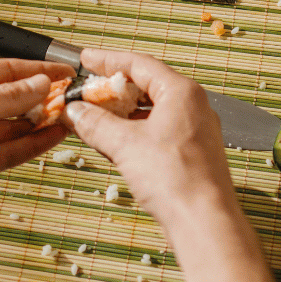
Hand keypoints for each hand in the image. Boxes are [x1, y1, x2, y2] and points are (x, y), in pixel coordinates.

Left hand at [0, 59, 70, 225]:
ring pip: (14, 126)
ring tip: (69, 118)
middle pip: (12, 98)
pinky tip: (50, 138)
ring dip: (40, 123)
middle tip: (72, 98)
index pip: (6, 70)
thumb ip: (5, 98)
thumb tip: (36, 85)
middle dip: (42, 98)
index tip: (65, 72)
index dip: (37, 71)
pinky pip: (8, 151)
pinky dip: (30, 145)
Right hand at [63, 48, 233, 227]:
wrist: (205, 221)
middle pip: (147, 85)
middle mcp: (193, 106)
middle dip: (113, 89)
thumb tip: (75, 111)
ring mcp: (195, 129)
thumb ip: (96, 123)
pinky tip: (115, 142)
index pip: (140, 63)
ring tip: (95, 117)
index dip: (108, 60)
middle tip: (87, 90)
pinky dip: (135, 131)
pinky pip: (159, 130)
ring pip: (153, 110)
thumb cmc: (176, 179)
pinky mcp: (193, 152)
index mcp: (181, 92)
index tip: (86, 59)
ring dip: (122, 112)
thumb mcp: (125, 145)